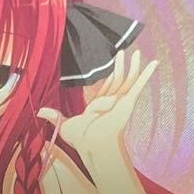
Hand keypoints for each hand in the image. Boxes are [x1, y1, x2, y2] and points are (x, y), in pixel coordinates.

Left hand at [38, 49, 157, 164]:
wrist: (93, 142)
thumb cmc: (81, 138)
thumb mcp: (64, 123)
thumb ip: (54, 115)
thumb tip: (38, 112)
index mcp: (98, 104)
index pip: (104, 86)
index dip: (107, 74)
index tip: (109, 63)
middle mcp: (112, 101)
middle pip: (118, 78)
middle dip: (120, 65)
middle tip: (121, 50)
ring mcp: (121, 99)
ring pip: (128, 78)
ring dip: (133, 65)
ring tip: (135, 51)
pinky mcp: (129, 100)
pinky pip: (139, 84)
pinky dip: (148, 73)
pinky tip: (155, 62)